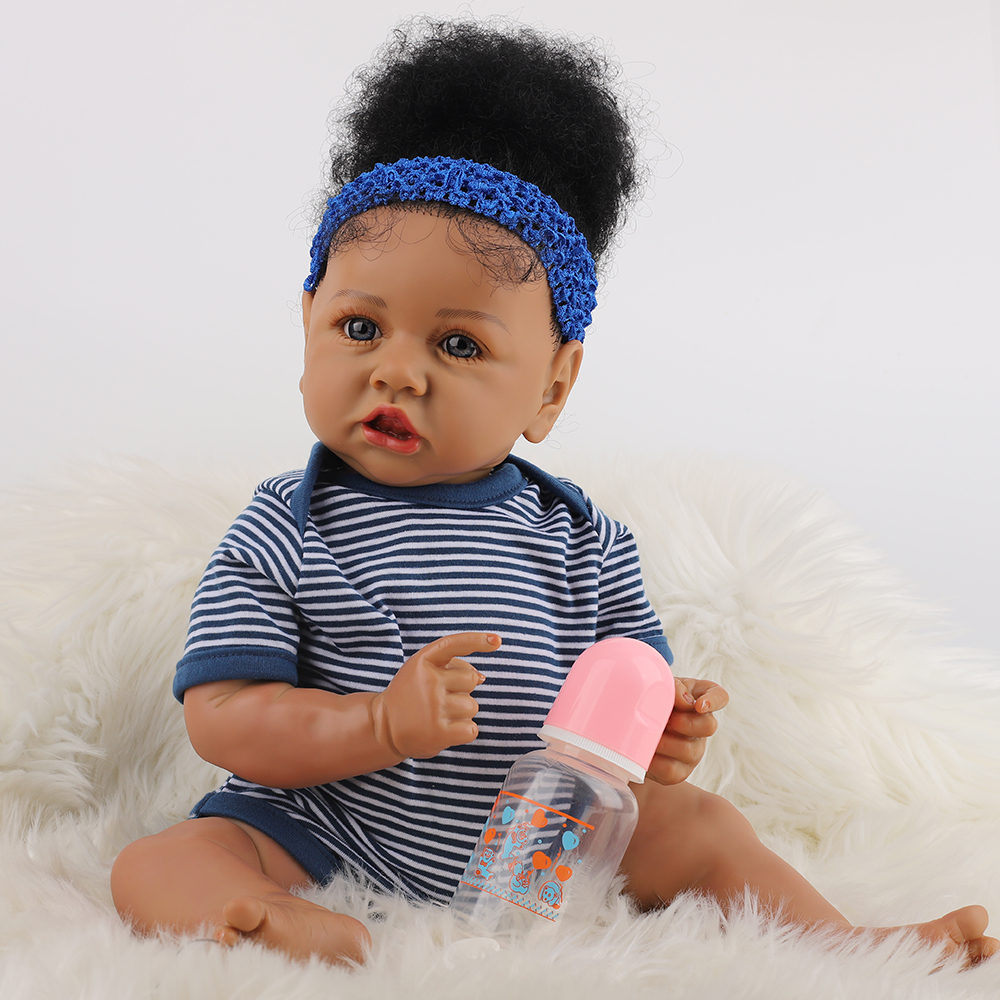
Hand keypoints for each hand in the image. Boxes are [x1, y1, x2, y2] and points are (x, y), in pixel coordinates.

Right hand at [370, 632, 499, 759]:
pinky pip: (471, 729)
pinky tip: (446, 730)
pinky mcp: (440, 732)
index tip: (497, 640)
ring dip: (462, 713)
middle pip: (471, 680)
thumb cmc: (410, 695)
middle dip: (462, 690)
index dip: (477, 640)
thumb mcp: (422, 671)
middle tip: (440, 698)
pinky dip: (463, 732)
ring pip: (472, 706)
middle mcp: (429, 681)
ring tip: (440, 715)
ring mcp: (435, 707)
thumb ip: (451, 667)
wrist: (383, 726)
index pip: (454, 644)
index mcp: (423, 661)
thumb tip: (481, 677)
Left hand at [646, 676, 727, 784]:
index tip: (699, 705)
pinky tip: (644, 751)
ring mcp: (693, 750)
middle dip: (686, 723)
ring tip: (648, 734)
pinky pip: (671, 770)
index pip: (719, 696)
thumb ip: (674, 688)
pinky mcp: (679, 771)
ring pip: (688, 750)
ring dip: (665, 742)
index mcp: (698, 699)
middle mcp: (701, 726)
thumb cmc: (648, 702)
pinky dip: (655, 761)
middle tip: (668, 721)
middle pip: (708, 726)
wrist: (630, 728)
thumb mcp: (659, 689)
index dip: (714, 700)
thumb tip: (685, 700)